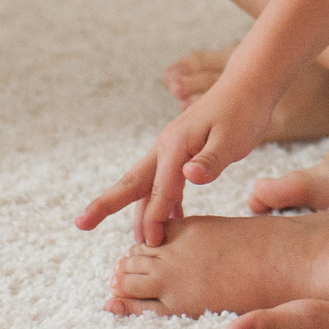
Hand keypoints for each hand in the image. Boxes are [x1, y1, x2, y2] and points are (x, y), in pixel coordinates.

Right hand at [75, 71, 273, 245]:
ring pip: (147, 185)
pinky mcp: (181, 152)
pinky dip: (162, 203)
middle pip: (133, 182)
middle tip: (81, 223)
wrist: (248, 85)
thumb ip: (210, 160)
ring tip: (136, 240)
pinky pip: (164, 182)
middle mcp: (166, 147)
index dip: (155, 218)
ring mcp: (171, 149)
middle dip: (106, 204)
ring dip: (138, 210)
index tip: (152, 243)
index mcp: (175, 146)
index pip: (160, 190)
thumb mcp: (232, 138)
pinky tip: (169, 221)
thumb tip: (188, 178)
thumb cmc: (242, 111)